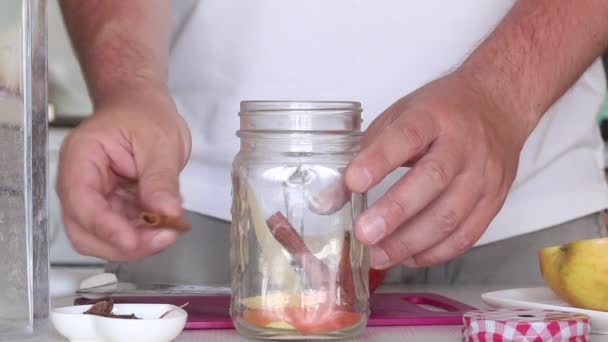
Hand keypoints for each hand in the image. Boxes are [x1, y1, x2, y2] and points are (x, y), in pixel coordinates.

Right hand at [56, 86, 190, 260]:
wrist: (142, 106)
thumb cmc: (143, 113)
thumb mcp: (160, 141)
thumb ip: (161, 178)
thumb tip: (166, 211)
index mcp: (81, 157)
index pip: (82, 202)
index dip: (106, 228)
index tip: (133, 241)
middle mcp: (80, 182)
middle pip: (85, 230)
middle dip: (123, 242)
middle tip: (162, 237)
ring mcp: (95, 197)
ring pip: (103, 237)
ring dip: (136, 242)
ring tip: (168, 230)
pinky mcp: (112, 205)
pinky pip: (122, 229)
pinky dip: (143, 233)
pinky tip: (164, 223)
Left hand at [345, 71, 532, 268]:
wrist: (498, 105)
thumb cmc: (443, 111)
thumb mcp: (400, 115)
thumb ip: (366, 152)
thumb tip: (331, 198)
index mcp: (435, 116)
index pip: (407, 136)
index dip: (379, 160)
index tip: (352, 182)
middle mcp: (463, 144)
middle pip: (432, 180)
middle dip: (394, 212)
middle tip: (363, 233)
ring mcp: (483, 174)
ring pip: (450, 215)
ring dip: (410, 242)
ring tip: (378, 255)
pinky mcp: (494, 200)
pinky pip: (466, 235)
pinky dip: (435, 252)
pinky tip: (408, 256)